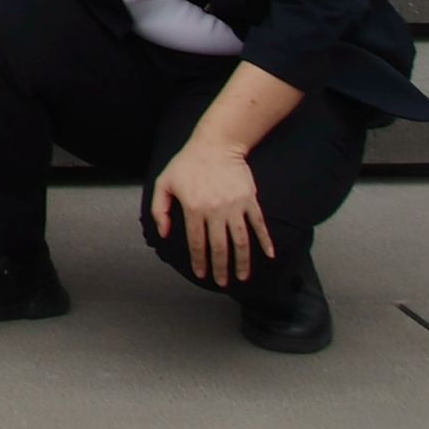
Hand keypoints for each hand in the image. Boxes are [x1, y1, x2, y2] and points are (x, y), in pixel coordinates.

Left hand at [149, 137, 272, 287]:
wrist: (215, 144)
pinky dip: (265, 241)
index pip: (197, 242)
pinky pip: (259, 225)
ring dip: (243, 262)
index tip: (201, 274)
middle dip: (221, 268)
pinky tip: (269, 255)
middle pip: (220, 247)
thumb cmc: (187, 164)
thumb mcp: (165, 182)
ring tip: (243, 277)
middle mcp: (216, 210)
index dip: (199, 261)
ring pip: (241, 241)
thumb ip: (160, 209)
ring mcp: (235, 206)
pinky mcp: (250, 200)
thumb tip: (163, 233)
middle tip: (222, 283)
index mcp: (194, 208)